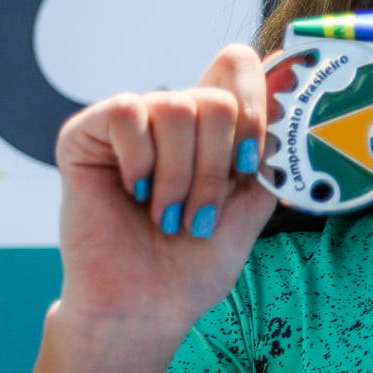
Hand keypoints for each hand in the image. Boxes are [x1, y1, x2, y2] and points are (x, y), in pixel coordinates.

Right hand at [51, 43, 281, 345]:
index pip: (235, 64)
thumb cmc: (193, 264)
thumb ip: (270, 150)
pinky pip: (128, 111)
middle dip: (217, 168)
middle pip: (216, 99)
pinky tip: (134, 191)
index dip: (256, 101)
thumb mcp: (252, 204)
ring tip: (167, 215)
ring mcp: (128, 124)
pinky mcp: (84, 135)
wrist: (144, 308)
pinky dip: (140, 160)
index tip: (250, 161)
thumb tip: (288, 91)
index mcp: (209, 128)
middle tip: (199, 215)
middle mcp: (169, 117)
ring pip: (176, 105)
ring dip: (181, 175)